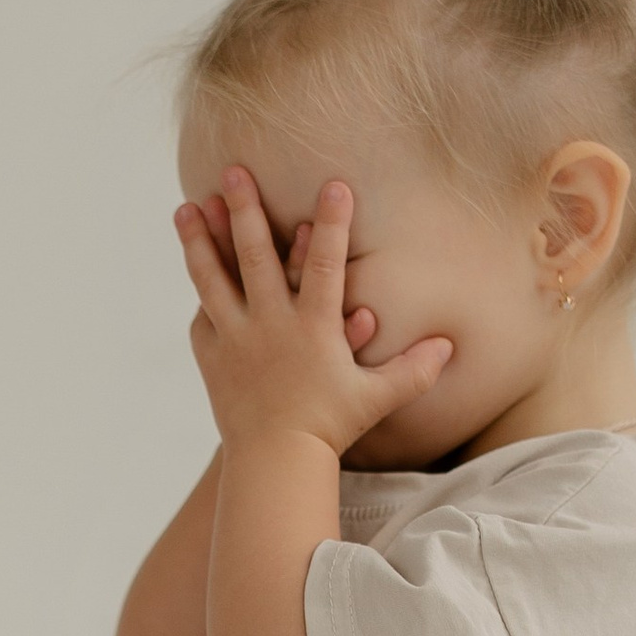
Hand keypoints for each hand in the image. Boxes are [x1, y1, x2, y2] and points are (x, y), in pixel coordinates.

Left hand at [177, 172, 450, 457]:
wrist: (274, 464)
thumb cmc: (330, 429)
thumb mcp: (376, 398)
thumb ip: (413, 370)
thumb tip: (450, 346)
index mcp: (313, 328)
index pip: (327, 265)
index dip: (333, 223)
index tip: (335, 183)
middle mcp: (270, 326)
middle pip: (255, 257)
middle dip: (245, 210)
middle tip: (233, 172)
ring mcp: (236, 340)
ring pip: (213, 280)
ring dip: (200, 240)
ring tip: (186, 208)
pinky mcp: (213, 358)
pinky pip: (205, 318)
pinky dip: (203, 295)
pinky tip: (197, 272)